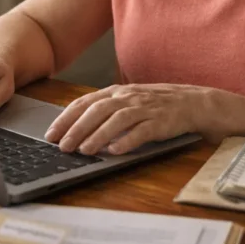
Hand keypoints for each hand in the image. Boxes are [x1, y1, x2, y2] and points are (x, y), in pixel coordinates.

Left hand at [44, 84, 207, 154]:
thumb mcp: (129, 101)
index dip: (66, 117)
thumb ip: (106, 111)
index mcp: (117, 91)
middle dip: (77, 128)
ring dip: (98, 135)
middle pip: (98, 110)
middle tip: (62, 146)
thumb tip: (77, 127)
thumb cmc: (156, 104)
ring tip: (84, 150)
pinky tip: (115, 151)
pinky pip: (142, 131)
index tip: (51, 134)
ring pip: (117, 120)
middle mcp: (129, 97)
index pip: (86, 102)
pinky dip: (127, 141)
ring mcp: (145, 108)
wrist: (193, 102)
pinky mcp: (161, 121)